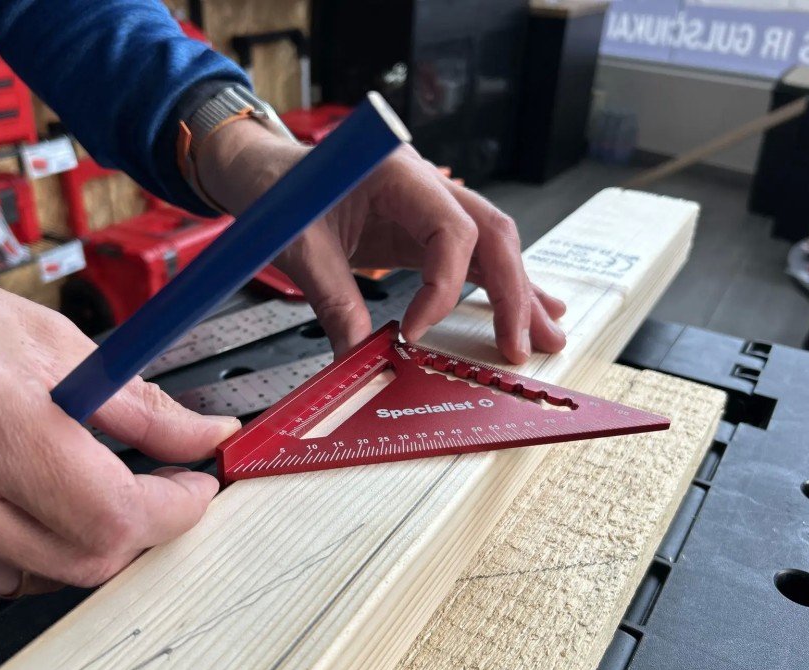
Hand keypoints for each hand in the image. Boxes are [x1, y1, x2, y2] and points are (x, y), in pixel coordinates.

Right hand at [0, 247, 238, 605]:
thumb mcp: (45, 340)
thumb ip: (137, 406)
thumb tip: (203, 440)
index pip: (110, 514)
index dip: (172, 510)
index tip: (192, 489)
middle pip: (81, 562)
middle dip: (130, 525)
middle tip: (144, 484)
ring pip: (35, 580)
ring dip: (65, 534)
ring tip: (38, 471)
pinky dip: (8, 548)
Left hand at [196, 120, 566, 362]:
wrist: (262, 172)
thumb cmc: (277, 192)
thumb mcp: (300, 247)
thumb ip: (334, 301)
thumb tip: (359, 360)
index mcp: (397, 170)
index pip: (451, 231)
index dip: (444, 287)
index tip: (417, 333)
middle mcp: (424, 184)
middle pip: (491, 235)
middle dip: (513, 292)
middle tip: (523, 344)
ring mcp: (427, 207)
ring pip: (489, 247)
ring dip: (516, 293)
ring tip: (546, 334)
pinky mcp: (419, 231)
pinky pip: (467, 259)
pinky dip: (493, 288)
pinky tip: (522, 312)